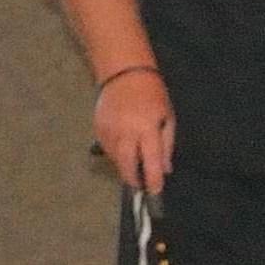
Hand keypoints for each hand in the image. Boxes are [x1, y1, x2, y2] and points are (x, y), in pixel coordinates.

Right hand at [95, 67, 174, 194]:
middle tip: (140, 185)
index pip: (150, 161)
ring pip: (115, 159)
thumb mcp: (167, 117)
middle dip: (133, 179)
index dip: (152, 180)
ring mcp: (109, 131)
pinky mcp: (98, 128)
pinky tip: (123, 148)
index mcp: (147, 129)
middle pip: (127, 165)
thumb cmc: (152, 95)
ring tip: (134, 165)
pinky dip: (115, 154)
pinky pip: (107, 149)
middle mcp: (126, 132)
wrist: (123, 72)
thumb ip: (166, 145)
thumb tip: (165, 170)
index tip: (155, 192)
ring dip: (125, 167)